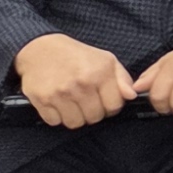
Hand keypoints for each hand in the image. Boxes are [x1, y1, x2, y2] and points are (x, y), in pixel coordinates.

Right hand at [12, 32, 133, 127]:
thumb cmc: (76, 56)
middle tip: (86, 101)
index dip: (111, 106)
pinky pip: (54, 122)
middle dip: (93, 112)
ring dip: (75, 117)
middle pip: (95, 117)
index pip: (114, 106)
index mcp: (100, 73)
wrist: (40, 49)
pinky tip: (57, 103)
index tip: (104, 101)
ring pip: (75, 123)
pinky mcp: (42, 100)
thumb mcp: (105, 60)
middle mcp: (81, 84)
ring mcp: (61, 93)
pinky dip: (56, 116)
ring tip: (72, 103)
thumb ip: (122, 79)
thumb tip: (132, 96)